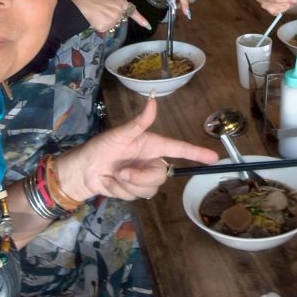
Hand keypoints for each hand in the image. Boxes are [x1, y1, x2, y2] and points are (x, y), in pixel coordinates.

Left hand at [56, 96, 218, 200]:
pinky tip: (109, 183)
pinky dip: (119, 191)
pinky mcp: (134, 191)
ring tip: (114, 176)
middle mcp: (151, 161)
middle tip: (123, 172)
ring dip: (127, 185)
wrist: (81, 171)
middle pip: (160, 176)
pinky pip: (135, 196)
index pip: (179, 149)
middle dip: (140, 178)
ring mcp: (143, 177)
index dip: (197, 153)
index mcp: (151, 145)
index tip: (214, 158)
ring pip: (148, 189)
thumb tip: (153, 100)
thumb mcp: (119, 134)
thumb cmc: (100, 147)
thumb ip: (139, 122)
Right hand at [69, 0, 149, 32]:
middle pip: (119, 19)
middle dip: (112, 17)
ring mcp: (113, 20)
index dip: (141, 19)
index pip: (133, 12)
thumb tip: (118, 13)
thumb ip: (115, 5)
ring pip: (111, 25)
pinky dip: (99, 26)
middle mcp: (119, 12)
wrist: (78, 4)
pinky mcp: (106, 27)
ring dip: (105, 22)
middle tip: (100, 11)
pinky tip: (94, 20)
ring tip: (95, 14)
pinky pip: (104, 29)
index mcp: (120, 2)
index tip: (148, 26)